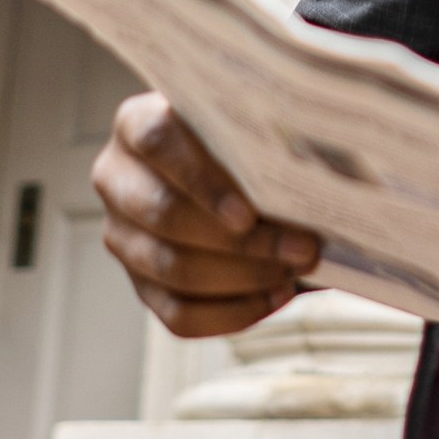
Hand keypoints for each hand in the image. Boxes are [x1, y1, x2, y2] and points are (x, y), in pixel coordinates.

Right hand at [94, 92, 321, 338]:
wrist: (246, 179)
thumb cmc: (255, 145)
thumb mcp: (259, 129)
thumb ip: (271, 139)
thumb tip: (320, 173)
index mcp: (137, 123)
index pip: (157, 141)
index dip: (200, 179)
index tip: (249, 213)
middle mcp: (118, 178)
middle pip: (165, 215)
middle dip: (241, 242)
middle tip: (303, 248)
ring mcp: (123, 236)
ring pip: (172, 268)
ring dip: (243, 278)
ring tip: (294, 271)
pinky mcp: (141, 285)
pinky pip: (179, 315)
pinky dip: (233, 312)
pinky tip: (277, 297)